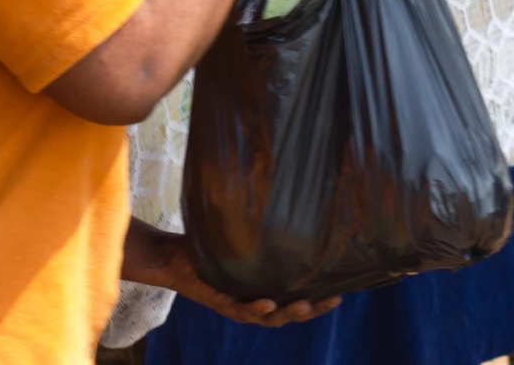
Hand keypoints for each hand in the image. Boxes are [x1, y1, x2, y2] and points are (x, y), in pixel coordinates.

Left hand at [121, 224, 340, 327]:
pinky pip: (240, 309)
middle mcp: (253, 302)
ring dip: (288, 312)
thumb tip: (286, 196)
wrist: (172, 257)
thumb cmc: (209, 247)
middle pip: (289, 314)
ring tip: (304, 304)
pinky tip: (267, 302)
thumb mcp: (240, 238)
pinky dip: (255, 308)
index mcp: (263, 291)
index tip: (340, 293)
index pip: (296, 300)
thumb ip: (260, 230)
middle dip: (312, 310)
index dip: (318, 301)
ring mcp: (237, 304)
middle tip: (332, 299)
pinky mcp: (218, 302)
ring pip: (269, 318)